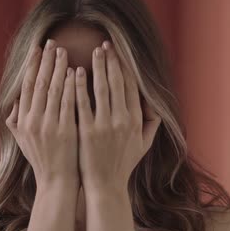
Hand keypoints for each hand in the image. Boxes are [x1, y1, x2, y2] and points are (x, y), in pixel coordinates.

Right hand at [5, 39, 79, 189]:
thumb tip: (15, 101)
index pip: (27, 86)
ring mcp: (49, 126)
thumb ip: (17, 120)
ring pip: (53, 90)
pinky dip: (71, 86)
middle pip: (39, 83)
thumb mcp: (23, 140)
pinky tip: (76, 72)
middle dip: (46, 61)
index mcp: (22, 121)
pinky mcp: (66, 131)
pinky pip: (69, 103)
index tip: (37, 48)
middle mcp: (33, 121)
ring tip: (64, 51)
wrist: (57, 182)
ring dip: (59, 68)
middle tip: (52, 42)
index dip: (32, 65)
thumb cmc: (43, 160)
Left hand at [75, 40, 161, 192]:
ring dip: (97, 67)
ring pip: (101, 89)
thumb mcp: (144, 144)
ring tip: (93, 51)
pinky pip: (82, 103)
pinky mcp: (87, 131)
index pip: (131, 87)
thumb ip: (151, 123)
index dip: (125, 67)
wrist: (106, 185)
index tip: (119, 53)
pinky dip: (79, 86)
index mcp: (136, 120)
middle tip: (105, 45)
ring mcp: (104, 125)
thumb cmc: (124, 164)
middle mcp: (122, 120)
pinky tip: (75, 72)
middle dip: (111, 61)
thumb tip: (154, 103)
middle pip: (117, 83)